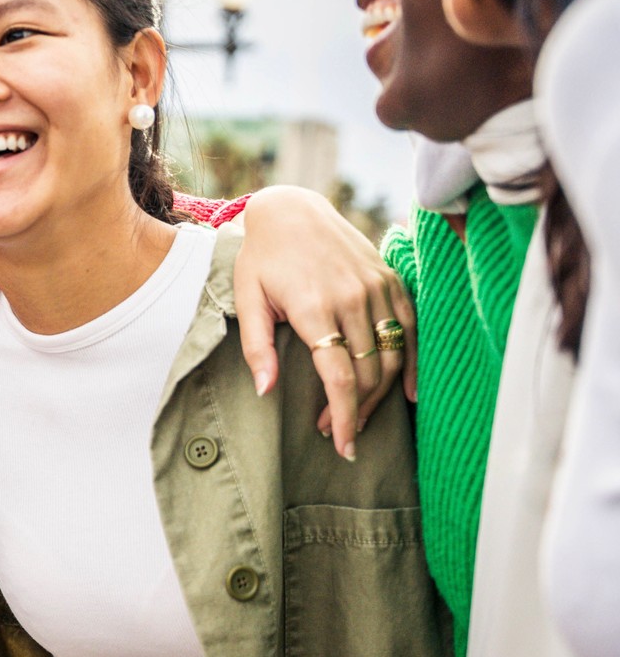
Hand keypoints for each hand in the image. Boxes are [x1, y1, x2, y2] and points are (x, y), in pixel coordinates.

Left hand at [234, 186, 416, 460]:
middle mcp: (352, 298)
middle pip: (369, 373)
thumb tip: (267, 392)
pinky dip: (411, 363)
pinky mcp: (390, 280)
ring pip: (391, 356)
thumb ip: (257, 347)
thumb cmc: (261, 259)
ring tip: (360, 418)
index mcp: (314, 307)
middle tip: (339, 435)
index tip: (341, 446)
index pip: (340, 377)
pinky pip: (410, 328)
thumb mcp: (246, 299)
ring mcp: (376, 288)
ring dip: (380, 395)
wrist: (291, 211)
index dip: (343, 417)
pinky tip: (406, 393)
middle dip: (357, 412)